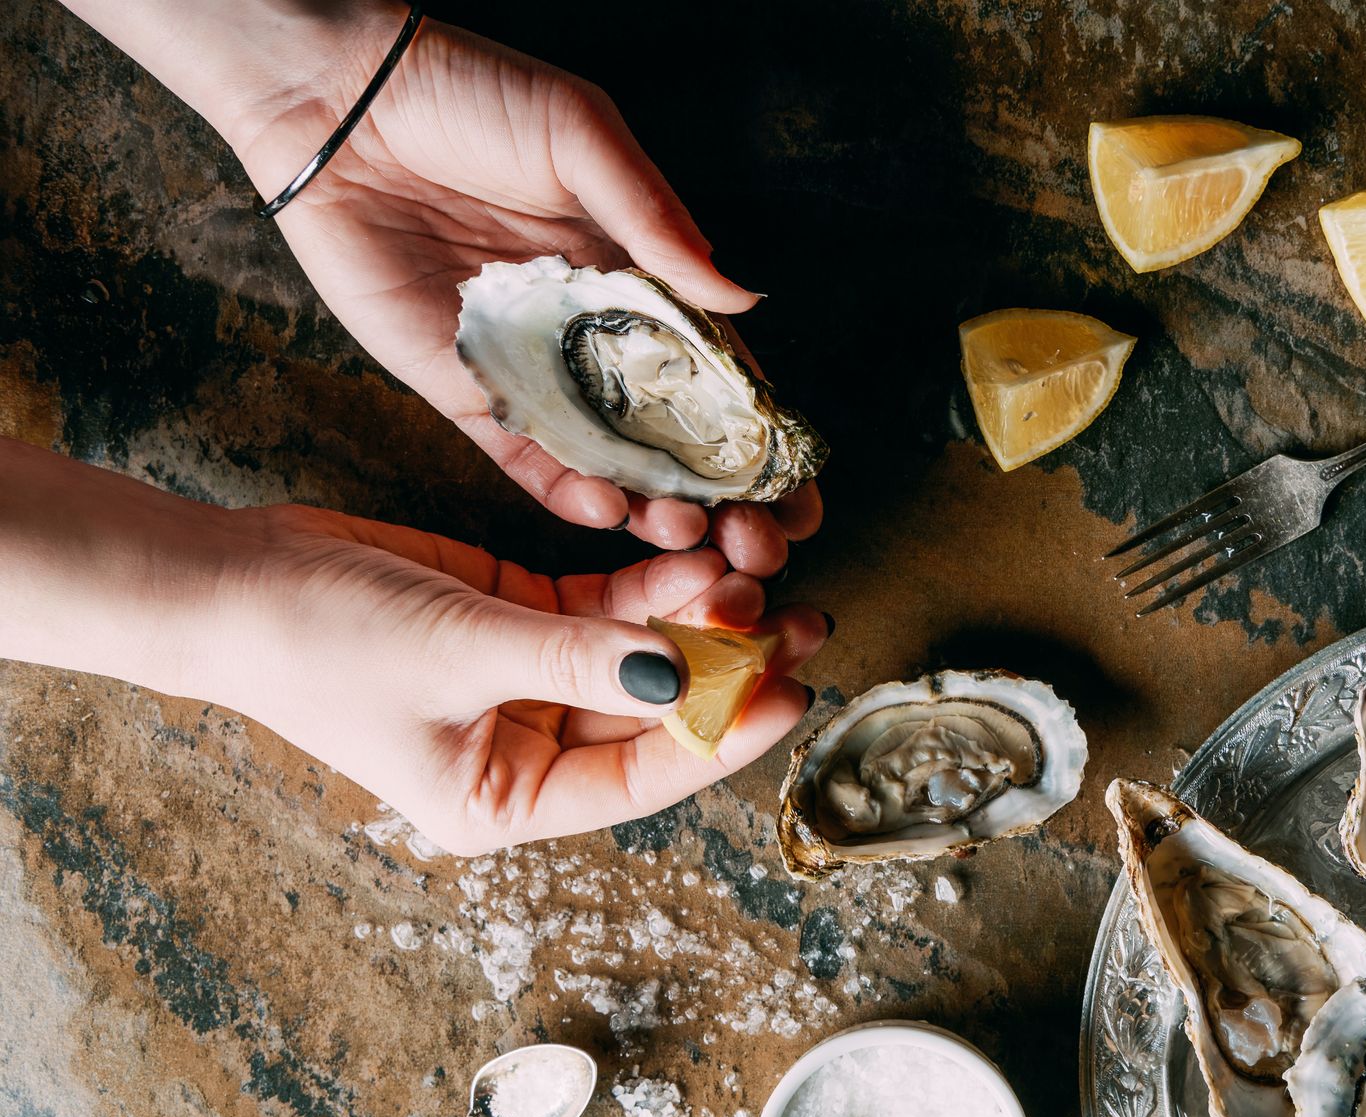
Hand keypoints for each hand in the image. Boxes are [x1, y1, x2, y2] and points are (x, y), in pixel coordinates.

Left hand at [90, 1, 821, 569]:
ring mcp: (532, 368)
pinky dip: (563, 492)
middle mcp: (592, 334)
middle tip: (758, 540)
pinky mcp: (465, 391)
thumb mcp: (581, 136)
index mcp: (637, 273)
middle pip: (670, 431)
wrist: (337, 103)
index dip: (758, 426)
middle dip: (717, 491)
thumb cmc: (469, 95)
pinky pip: (522, 458)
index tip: (798, 479)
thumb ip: (655, 219)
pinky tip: (607, 515)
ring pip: (605, 458)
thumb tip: (741, 297)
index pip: (716, 367)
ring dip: (651, 506)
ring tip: (692, 541)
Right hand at [213, 503, 827, 854]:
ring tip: (764, 578)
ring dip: (701, 619)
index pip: (643, 775)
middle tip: (800, 624)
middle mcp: (528, 751)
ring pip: (642, 654)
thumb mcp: (464, 652)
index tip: (788, 691)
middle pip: (656, 713)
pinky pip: (609, 608)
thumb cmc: (322, 644)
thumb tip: (689, 673)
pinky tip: (705, 558)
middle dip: (727, 668)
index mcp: (509, 800)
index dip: (721, 735)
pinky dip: (654, 585)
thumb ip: (580, 656)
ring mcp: (529, 682)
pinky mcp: (520, 619)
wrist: (233, 579)